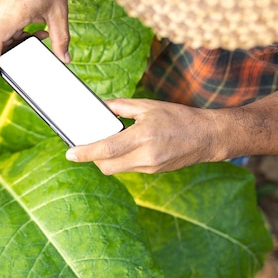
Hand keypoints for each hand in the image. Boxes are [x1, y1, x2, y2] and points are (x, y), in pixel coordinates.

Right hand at [0, 0, 69, 79]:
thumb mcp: (59, 12)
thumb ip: (61, 38)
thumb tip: (65, 58)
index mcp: (11, 13)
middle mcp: (1, 12)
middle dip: (6, 56)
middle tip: (24, 64)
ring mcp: (0, 9)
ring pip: (0, 36)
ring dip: (16, 43)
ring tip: (39, 39)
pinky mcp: (4, 6)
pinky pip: (4, 27)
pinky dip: (17, 34)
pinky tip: (37, 29)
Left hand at [65, 98, 227, 173]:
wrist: (208, 137)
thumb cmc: (179, 117)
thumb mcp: (148, 106)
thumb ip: (120, 107)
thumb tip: (99, 107)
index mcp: (142, 137)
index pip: (106, 149)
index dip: (85, 153)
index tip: (70, 153)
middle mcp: (145, 156)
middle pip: (106, 165)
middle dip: (93, 158)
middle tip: (89, 145)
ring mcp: (150, 167)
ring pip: (116, 169)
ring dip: (107, 159)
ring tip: (108, 143)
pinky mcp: (154, 172)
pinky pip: (129, 169)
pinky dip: (121, 160)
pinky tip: (125, 148)